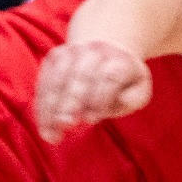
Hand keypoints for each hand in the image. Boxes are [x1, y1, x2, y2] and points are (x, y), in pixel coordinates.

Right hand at [34, 40, 152, 143]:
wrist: (107, 47)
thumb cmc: (124, 79)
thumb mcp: (138, 87)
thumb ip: (136, 97)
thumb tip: (124, 101)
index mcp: (120, 59)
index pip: (111, 76)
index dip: (101, 98)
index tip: (92, 120)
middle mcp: (95, 51)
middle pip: (82, 76)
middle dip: (72, 102)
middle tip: (67, 124)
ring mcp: (72, 51)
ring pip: (58, 80)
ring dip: (52, 108)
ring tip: (52, 134)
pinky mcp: (54, 57)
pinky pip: (44, 83)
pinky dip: (42, 107)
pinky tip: (45, 128)